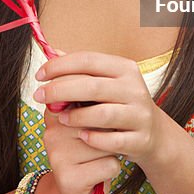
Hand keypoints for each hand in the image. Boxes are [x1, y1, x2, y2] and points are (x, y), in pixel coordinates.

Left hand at [35, 51, 167, 168]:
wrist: (154, 134)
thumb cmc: (120, 103)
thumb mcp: (105, 82)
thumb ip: (80, 70)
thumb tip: (51, 52)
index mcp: (124, 68)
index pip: (87, 60)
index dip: (60, 66)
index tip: (39, 75)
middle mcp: (134, 88)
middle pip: (92, 86)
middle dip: (60, 90)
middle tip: (39, 96)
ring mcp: (140, 114)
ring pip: (103, 114)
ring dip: (76, 116)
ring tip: (60, 119)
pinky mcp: (141, 139)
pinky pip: (113, 140)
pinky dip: (94, 139)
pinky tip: (81, 137)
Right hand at [39, 105, 119, 193]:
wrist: (74, 186)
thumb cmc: (86, 148)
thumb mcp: (85, 120)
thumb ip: (91, 103)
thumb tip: (105, 97)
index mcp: (54, 112)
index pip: (84, 95)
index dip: (102, 104)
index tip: (102, 113)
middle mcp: (52, 132)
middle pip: (100, 119)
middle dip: (108, 131)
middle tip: (98, 141)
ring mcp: (58, 156)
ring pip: (107, 143)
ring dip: (110, 151)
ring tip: (96, 157)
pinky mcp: (70, 178)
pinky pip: (110, 165)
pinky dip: (112, 169)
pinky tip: (98, 172)